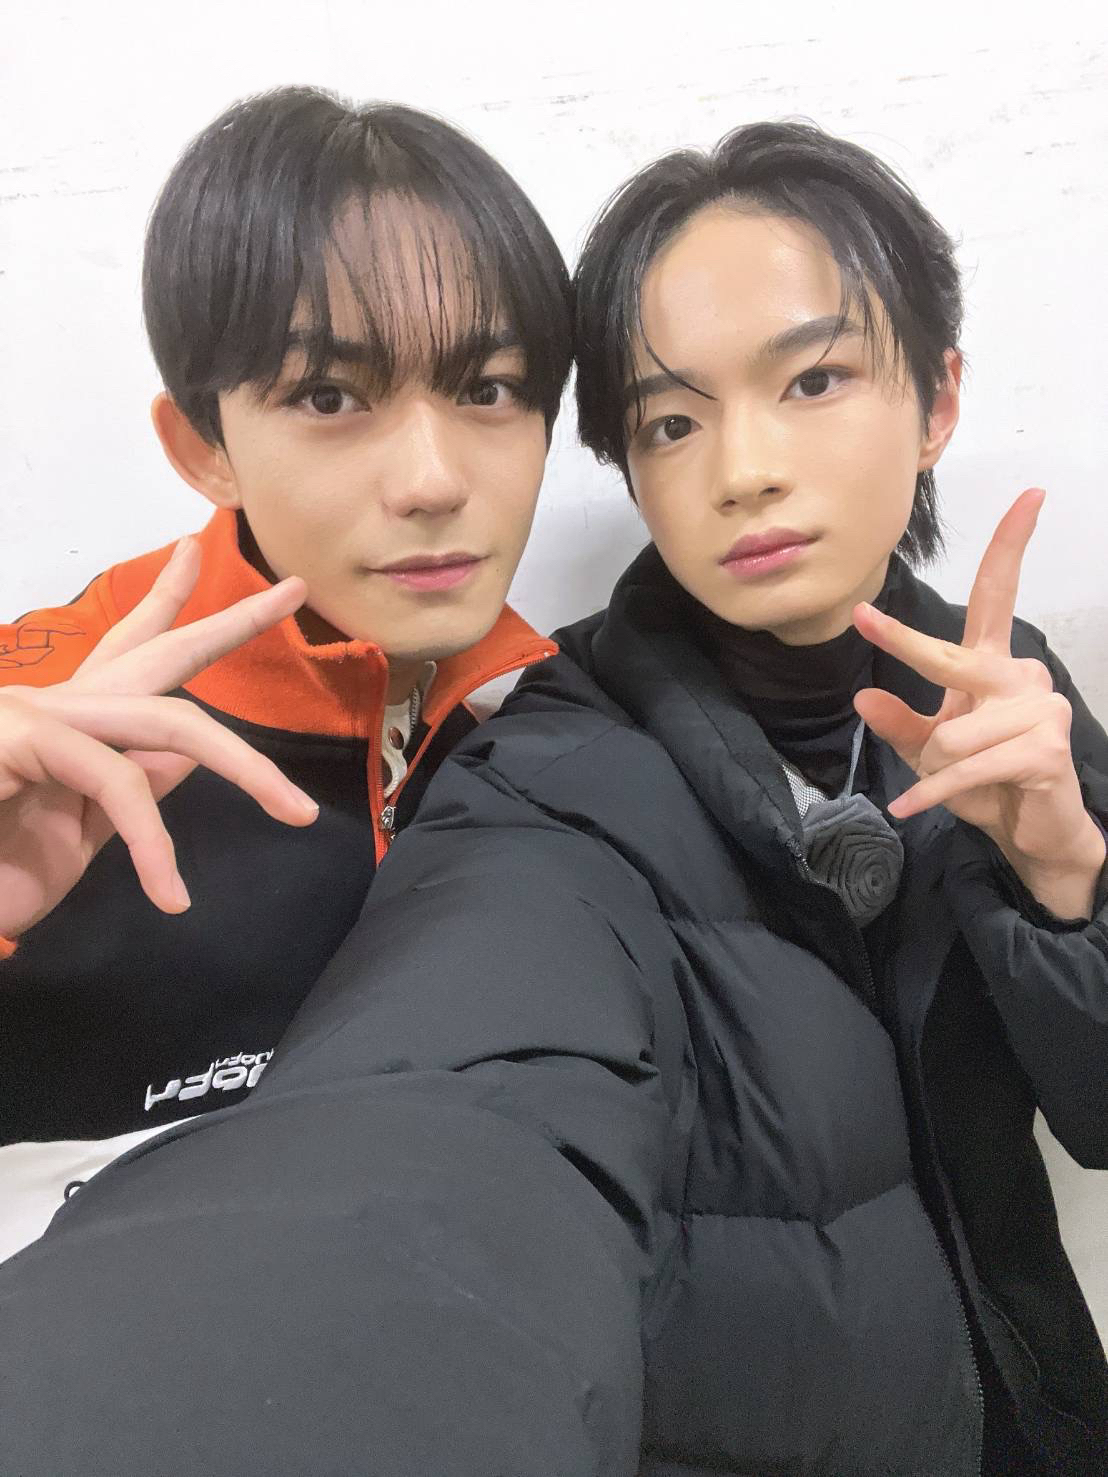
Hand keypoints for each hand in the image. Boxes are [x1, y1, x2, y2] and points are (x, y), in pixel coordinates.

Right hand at [0, 537, 318, 941]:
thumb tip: (183, 759)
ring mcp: (36, 716)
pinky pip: (119, 784)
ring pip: (170, 723)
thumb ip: (130, 788)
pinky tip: (168, 894)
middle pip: (160, 650)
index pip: (132, 651)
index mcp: (74, 725)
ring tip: (297, 812)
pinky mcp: (19, 739)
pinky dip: (153, 845)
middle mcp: (58, 705)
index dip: (168, 604)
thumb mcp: (81, 834)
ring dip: (247, 766)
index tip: (196, 556)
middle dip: (233, 622)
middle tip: (296, 589)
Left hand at [853, 489, 1105, 918]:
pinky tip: (911, 808)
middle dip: (903, 643)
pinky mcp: (1045, 750)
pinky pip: (964, 769)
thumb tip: (863, 699)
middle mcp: (1022, 678)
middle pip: (951, 656)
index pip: (999, 595)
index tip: (1030, 495)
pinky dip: (931, 793)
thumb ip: (899, 724)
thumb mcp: (930, 752)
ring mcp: (1040, 712)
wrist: (1032, 834)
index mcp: (995, 666)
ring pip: (949, 734)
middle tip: (863, 618)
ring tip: (952, 784)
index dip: (1010, 545)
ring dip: (934, 769)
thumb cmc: (985, 782)